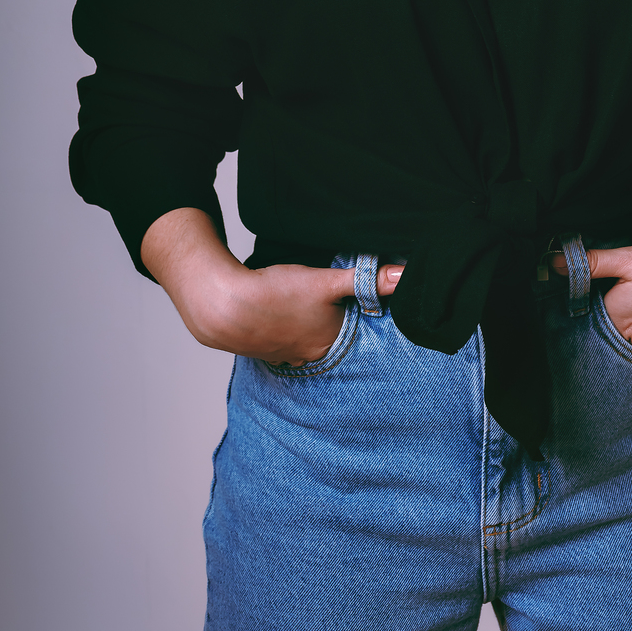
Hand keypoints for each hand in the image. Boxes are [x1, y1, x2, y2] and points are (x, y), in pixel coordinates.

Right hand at [214, 260, 405, 364]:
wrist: (225, 306)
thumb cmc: (278, 293)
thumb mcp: (326, 281)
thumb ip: (366, 279)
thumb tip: (405, 275)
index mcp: (330, 341)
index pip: (356, 331)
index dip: (360, 316)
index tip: (362, 306)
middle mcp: (310, 354)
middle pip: (331, 338)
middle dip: (334, 324)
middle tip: (333, 307)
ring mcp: (285, 355)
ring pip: (306, 342)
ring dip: (309, 329)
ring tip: (307, 311)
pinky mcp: (264, 349)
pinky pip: (283, 342)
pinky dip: (286, 331)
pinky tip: (281, 317)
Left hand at [551, 184, 631, 354]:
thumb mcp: (631, 256)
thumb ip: (593, 262)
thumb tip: (555, 263)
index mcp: (619, 315)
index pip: (590, 320)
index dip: (585, 308)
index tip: (581, 296)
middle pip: (612, 336)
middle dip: (607, 324)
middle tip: (609, 304)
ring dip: (631, 332)